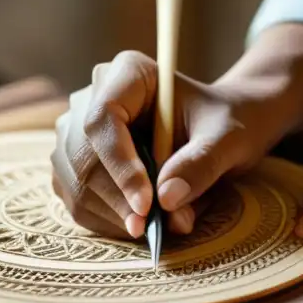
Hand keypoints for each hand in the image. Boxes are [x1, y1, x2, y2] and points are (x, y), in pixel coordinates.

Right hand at [50, 50, 274, 238]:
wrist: (216, 129)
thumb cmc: (223, 123)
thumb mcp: (227, 139)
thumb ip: (201, 164)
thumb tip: (167, 200)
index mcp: (128, 73)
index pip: (103, 118)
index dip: (120, 164)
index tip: (147, 204)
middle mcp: (92, 97)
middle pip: (83, 154)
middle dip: (117, 199)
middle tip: (152, 229)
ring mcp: (76, 131)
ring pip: (76, 182)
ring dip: (113, 214)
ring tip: (155, 227)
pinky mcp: (74, 163)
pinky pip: (77, 199)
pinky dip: (106, 221)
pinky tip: (139, 224)